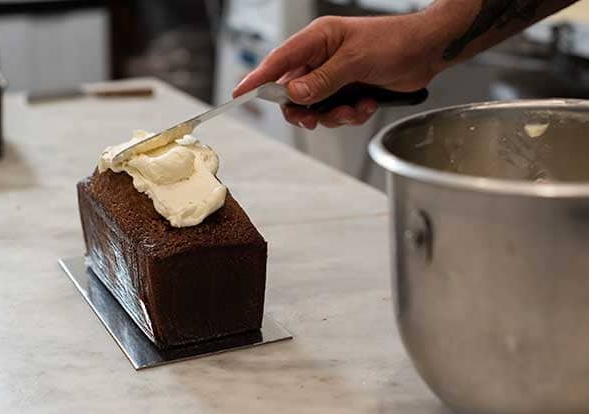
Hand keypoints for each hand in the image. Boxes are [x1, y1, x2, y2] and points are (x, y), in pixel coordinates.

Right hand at [233, 14, 437, 128]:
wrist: (427, 53)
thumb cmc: (394, 42)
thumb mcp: (355, 61)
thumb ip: (323, 80)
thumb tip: (294, 94)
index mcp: (318, 40)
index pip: (279, 60)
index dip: (258, 78)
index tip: (239, 94)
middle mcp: (322, 58)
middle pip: (293, 92)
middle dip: (304, 109)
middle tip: (312, 119)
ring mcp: (335, 76)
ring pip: (315, 107)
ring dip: (333, 115)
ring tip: (353, 109)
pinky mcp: (348, 91)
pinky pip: (336, 112)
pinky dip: (350, 115)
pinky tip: (366, 105)